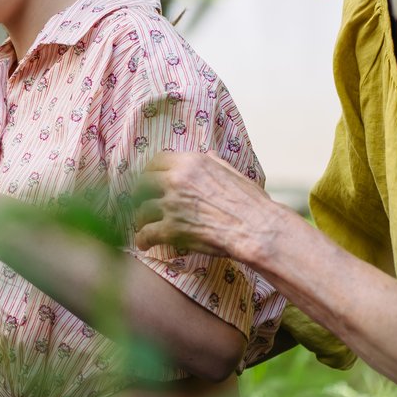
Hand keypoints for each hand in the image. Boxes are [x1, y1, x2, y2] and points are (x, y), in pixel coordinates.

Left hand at [133, 152, 276, 262]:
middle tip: (142, 203)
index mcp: (191, 162)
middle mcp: (177, 180)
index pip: (157, 161)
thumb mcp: (233, 173)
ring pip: (142, 210)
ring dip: (141, 219)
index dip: (150, 172)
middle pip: (143, 184)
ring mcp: (172, 204)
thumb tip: (209, 153)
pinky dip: (143, 240)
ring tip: (143, 226)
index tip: (149, 181)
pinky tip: (144, 243)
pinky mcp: (172, 229)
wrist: (256, 228)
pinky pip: (146, 233)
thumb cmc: (250, 202)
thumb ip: (215, 162)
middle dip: (140, 195)